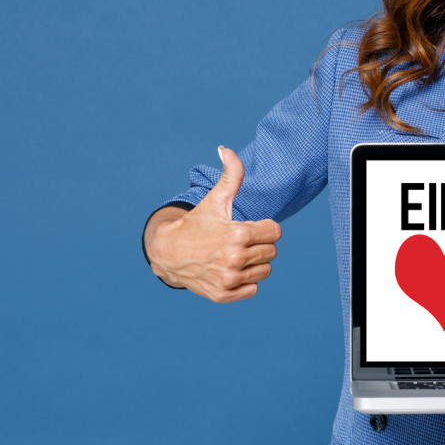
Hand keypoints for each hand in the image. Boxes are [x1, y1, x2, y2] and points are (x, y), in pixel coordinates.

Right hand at [144, 146, 280, 301]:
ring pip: (265, 270)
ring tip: (234, 255)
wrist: (168, 253)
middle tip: (239, 241)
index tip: (249, 226)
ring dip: (254, 263)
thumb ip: (231, 175)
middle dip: (259, 244)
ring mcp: (229, 279)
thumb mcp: (215, 200)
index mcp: (237, 234)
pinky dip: (245, 281)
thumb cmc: (196, 223)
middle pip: (272, 251)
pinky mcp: (223, 295)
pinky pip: (253, 289)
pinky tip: (230, 269)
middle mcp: (234, 259)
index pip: (276, 232)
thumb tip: (227, 149)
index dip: (264, 227)